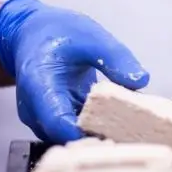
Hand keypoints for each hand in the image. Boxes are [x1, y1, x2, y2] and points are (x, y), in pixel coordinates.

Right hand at [0, 0, 148, 142]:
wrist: (30, 34)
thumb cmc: (56, 32)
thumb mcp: (91, 37)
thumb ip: (116, 58)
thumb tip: (141, 80)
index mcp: (39, 85)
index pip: (58, 123)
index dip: (86, 136)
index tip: (116, 135)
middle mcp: (35, 109)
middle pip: (66, 137)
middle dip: (99, 138)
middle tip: (134, 134)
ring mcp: (42, 118)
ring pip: (71, 138)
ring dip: (99, 135)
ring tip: (130, 128)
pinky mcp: (53, 121)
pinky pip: (74, 132)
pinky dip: (96, 129)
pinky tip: (119, 122)